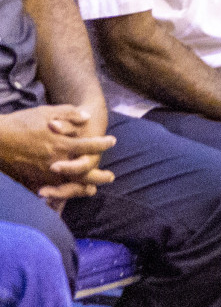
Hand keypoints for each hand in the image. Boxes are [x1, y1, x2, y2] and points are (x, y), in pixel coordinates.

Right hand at [0, 106, 114, 200]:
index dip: (103, 143)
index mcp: (61, 143)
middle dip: (99, 175)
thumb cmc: (22, 122)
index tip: (112, 141)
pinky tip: (67, 194)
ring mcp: (44, 172)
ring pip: (69, 184)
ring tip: (92, 189)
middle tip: (111, 176)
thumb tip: (87, 117)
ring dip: (83, 187)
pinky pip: (50, 190)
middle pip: (83, 172)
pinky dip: (61, 193)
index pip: (89, 145)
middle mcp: (56, 160)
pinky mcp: (33, 179)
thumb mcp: (47, 111)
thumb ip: (69, 114)